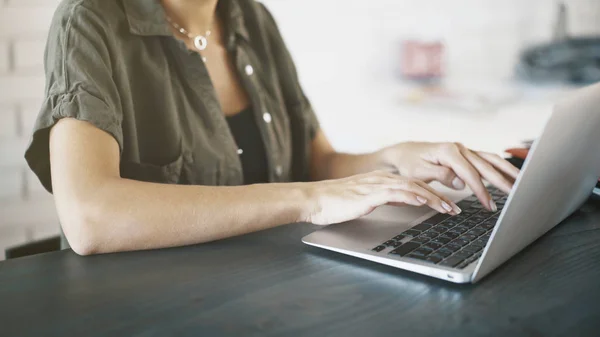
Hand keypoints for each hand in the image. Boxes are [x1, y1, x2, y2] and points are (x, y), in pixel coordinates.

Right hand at [301, 170, 460, 225]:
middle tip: (457, 208)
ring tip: (449, 208)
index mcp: (381, 180)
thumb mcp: (365, 200)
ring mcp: (376, 185)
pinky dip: (413, 197)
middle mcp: (382, 179)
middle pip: (418, 184)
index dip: (434, 194)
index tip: (448, 204)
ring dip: (433, 198)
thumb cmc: (335, 203)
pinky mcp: (369, 193)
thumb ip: (385, 198)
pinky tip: (425, 202)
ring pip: (412, 188)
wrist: (315, 199)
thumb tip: (404, 202)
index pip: (413, 185)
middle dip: (440, 197)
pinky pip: (396, 193)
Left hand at [378, 142, 519, 210]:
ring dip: (507, 171)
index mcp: (448, 151)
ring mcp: (464, 150)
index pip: (470, 174)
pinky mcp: (466, 154)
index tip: (489, 205)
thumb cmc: (410, 163)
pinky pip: (487, 160)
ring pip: (491, 160)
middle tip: (515, 197)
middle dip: (501, 182)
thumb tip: (461, 183)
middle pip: (485, 166)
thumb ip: (440, 175)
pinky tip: (511, 175)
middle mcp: (459, 148)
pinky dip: (500, 167)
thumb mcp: (419, 171)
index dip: (481, 190)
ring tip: (522, 183)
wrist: (405, 152)